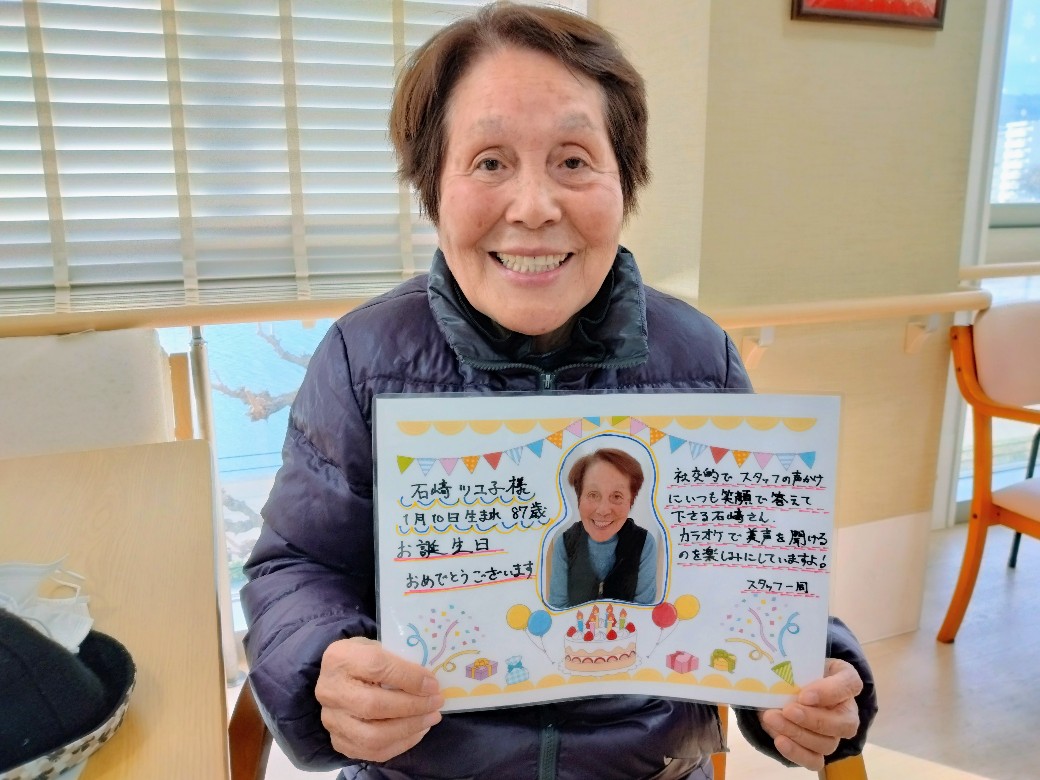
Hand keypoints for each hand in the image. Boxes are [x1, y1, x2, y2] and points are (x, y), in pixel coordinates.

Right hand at [316, 637, 443, 762]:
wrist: (337, 678)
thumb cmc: (363, 659)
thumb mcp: (377, 646)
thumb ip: (398, 660)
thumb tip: (429, 681)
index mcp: (340, 658)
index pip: (376, 667)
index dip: (409, 678)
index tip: (433, 684)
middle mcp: (330, 690)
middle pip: (374, 705)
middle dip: (412, 706)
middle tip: (436, 702)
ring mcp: (331, 719)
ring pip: (373, 736)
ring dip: (409, 728)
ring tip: (431, 718)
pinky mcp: (338, 741)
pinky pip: (373, 752)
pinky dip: (401, 743)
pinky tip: (417, 730)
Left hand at [757, 658, 861, 770]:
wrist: (783, 687)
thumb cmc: (794, 670)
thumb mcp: (795, 662)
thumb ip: (793, 670)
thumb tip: (775, 681)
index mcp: (844, 680)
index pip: (850, 684)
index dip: (830, 692)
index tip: (804, 695)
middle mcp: (846, 710)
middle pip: (844, 723)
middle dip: (813, 719)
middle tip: (787, 710)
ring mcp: (835, 734)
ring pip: (827, 743)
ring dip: (798, 734)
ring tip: (772, 719)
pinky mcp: (820, 751)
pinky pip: (815, 761)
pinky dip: (797, 753)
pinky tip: (780, 741)